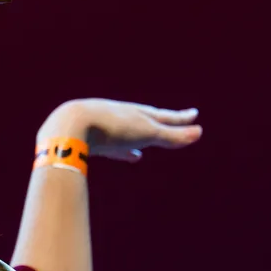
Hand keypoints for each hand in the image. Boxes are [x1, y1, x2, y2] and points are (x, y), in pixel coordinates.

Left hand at [39, 99, 202, 162]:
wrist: (70, 125)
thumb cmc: (111, 127)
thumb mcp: (144, 132)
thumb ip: (171, 135)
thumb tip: (200, 132)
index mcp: (137, 113)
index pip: (164, 115)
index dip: (181, 118)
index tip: (194, 115)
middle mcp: (123, 117)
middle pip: (147, 120)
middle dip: (163, 122)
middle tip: (178, 119)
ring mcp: (106, 127)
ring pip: (128, 134)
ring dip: (140, 140)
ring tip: (143, 152)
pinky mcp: (91, 141)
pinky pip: (112, 147)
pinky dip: (122, 152)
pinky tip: (128, 157)